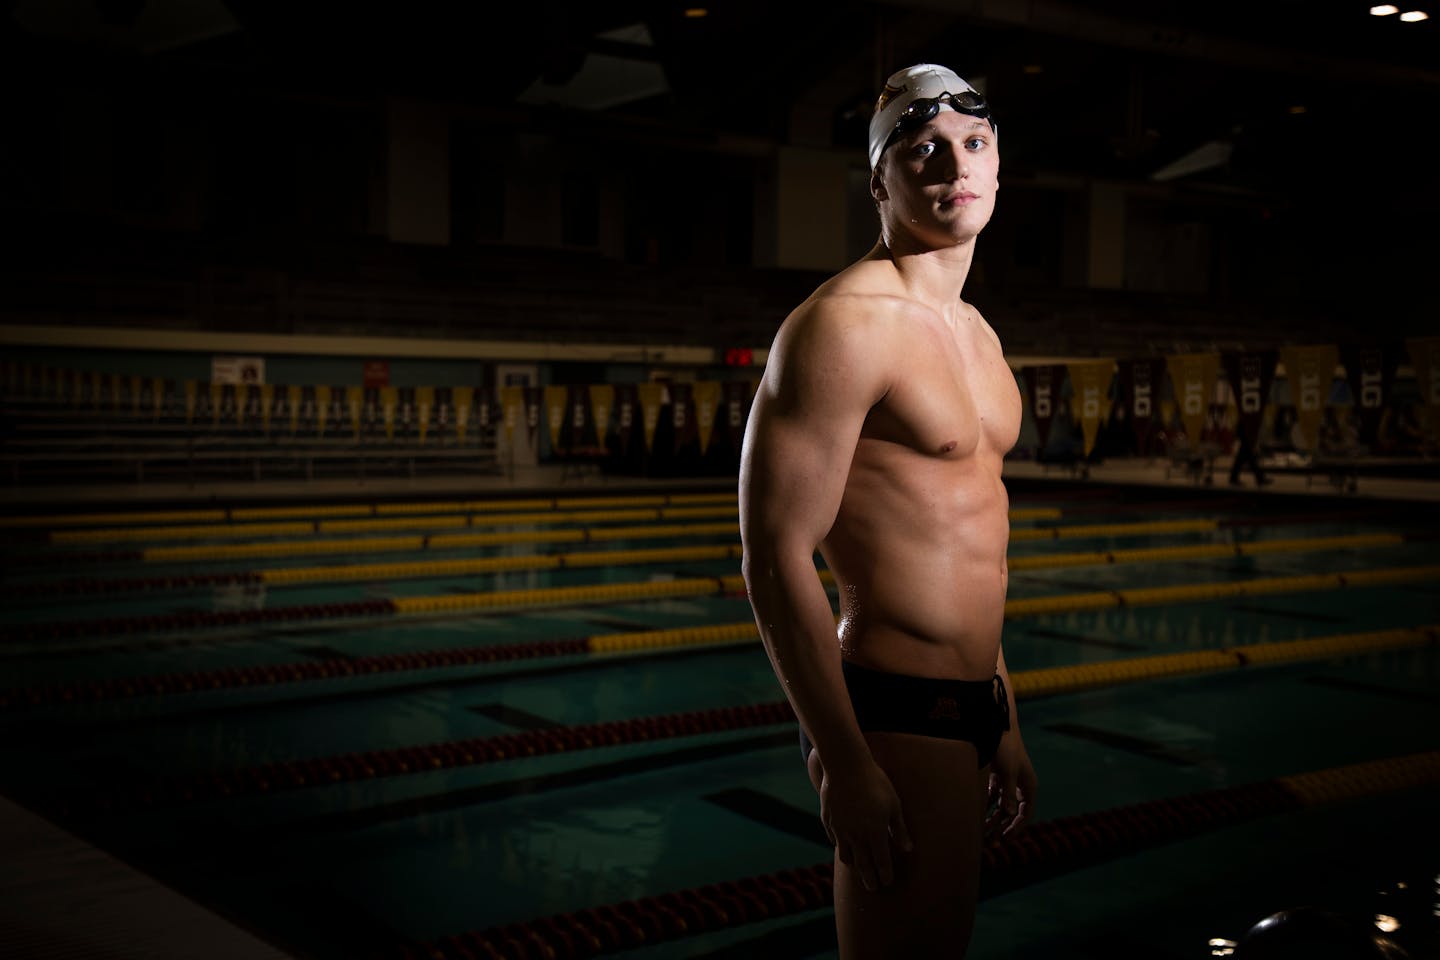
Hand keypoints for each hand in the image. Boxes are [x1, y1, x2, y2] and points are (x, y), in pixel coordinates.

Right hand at [819, 759, 912, 891]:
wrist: (845, 766)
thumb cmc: (875, 782)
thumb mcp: (894, 804)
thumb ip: (900, 829)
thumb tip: (907, 849)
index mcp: (875, 833)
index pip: (881, 861)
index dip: (885, 874)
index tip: (887, 883)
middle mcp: (856, 836)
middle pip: (863, 864)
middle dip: (869, 878)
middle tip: (872, 888)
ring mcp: (839, 829)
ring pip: (845, 855)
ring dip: (853, 863)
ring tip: (857, 867)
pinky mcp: (827, 820)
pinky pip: (834, 838)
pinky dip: (840, 844)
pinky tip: (843, 844)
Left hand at [985, 732, 1036, 838]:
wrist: (996, 722)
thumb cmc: (1005, 746)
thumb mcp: (1007, 771)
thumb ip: (1008, 793)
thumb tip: (1009, 815)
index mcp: (1028, 785)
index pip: (1025, 813)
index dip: (1016, 828)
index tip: (1005, 839)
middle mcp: (1020, 784)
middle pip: (1012, 812)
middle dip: (1002, 827)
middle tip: (991, 843)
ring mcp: (1008, 780)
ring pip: (1001, 805)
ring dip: (992, 818)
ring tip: (981, 833)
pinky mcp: (996, 774)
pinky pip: (992, 795)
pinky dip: (985, 805)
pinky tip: (976, 814)